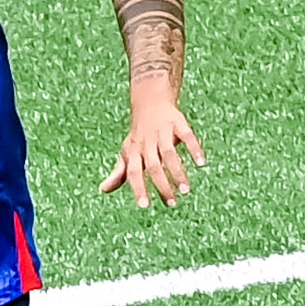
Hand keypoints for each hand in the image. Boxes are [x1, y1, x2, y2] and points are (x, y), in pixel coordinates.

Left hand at [101, 86, 205, 206]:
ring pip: (169, 153)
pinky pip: (187, 135)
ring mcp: (163, 131)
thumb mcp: (128, 151)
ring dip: (178, 172)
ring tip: (186, 189)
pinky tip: (201, 163)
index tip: (144, 205)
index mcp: (134, 151)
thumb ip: (120, 172)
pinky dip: (194, 148)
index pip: (134, 172)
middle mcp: (147, 142)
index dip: (138, 188)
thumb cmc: (139, 134)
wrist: (150, 99)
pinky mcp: (178, 122)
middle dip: (162, 185)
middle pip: (153, 166)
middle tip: (172, 203)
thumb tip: (103, 189)